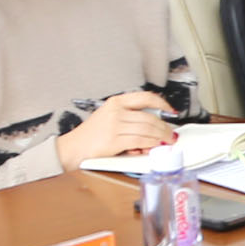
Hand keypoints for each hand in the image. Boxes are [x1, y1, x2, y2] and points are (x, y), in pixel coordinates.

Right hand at [61, 90, 177, 166]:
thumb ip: (129, 118)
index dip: (162, 103)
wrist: (73, 148)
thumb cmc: (90, 136)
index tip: (170, 111)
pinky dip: (150, 144)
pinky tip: (153, 146)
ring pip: (147, 129)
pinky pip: (140, 140)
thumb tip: (154, 125)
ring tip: (165, 141)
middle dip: (164, 127)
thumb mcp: (108, 117)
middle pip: (149, 117)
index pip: (145, 97)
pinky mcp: (114, 140)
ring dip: (160, 137)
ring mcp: (114, 125)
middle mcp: (116, 111)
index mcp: (115, 102)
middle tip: (171, 134)